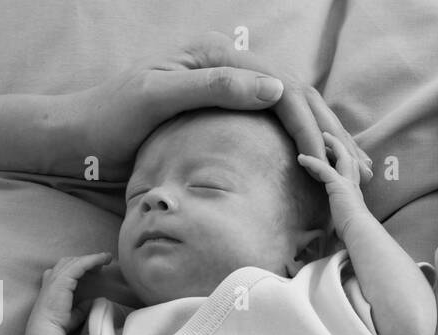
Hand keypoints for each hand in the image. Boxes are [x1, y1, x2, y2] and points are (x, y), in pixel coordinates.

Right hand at [32, 253, 112, 330]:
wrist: (47, 328)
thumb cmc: (58, 323)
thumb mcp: (74, 314)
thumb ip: (82, 307)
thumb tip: (92, 302)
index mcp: (53, 284)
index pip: (67, 269)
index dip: (81, 265)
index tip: (97, 267)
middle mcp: (52, 278)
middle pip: (70, 262)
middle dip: (87, 260)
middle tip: (103, 261)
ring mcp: (56, 277)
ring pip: (75, 261)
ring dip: (92, 258)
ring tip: (106, 257)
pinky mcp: (62, 279)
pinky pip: (80, 265)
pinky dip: (92, 260)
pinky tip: (102, 259)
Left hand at [60, 33, 371, 180]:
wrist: (73, 136)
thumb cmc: (107, 119)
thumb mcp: (156, 98)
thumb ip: (213, 88)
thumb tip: (274, 86)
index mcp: (216, 58)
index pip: (282, 88)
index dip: (311, 126)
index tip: (329, 163)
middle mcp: (227, 70)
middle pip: (297, 99)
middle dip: (333, 135)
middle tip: (363, 170)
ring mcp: (227, 94)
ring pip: (293, 115)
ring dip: (328, 145)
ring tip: (356, 172)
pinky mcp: (223, 119)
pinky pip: (276, 132)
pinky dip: (304, 151)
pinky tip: (321, 172)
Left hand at [297, 131, 369, 239]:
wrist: (359, 231)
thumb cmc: (353, 232)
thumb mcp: (344, 220)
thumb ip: (339, 219)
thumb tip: (333, 234)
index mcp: (354, 192)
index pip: (350, 170)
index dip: (344, 159)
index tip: (335, 154)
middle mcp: (353, 184)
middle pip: (349, 157)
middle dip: (340, 145)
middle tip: (328, 136)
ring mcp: (347, 183)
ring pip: (341, 156)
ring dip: (330, 144)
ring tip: (318, 135)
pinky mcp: (339, 185)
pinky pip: (323, 168)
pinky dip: (312, 161)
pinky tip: (301, 158)